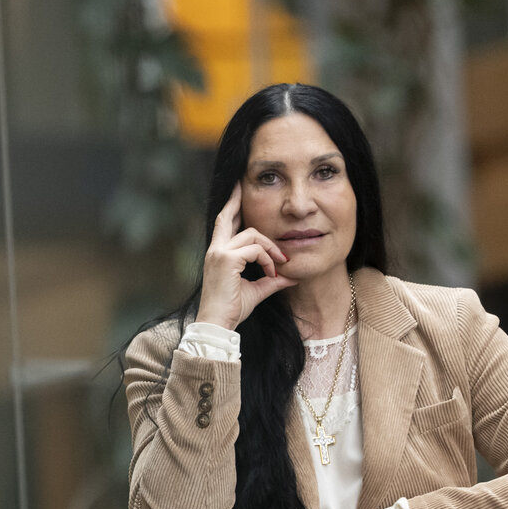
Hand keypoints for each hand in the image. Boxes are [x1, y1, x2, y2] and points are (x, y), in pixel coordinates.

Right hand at [195, 183, 294, 329]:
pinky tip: (272, 274)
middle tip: (241, 183)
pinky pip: (256, 249)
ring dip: (271, 249)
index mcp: (217, 254)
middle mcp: (215, 250)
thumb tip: (292, 277)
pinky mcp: (226, 260)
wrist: (218, 325)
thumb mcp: (255, 291)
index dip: (230, 207)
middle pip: (227, 216)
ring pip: (252, 234)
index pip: (224, 224)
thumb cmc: (231, 310)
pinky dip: (268, 260)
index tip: (237, 193)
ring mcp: (219, 253)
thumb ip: (271, 280)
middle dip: (235, 199)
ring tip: (279, 266)